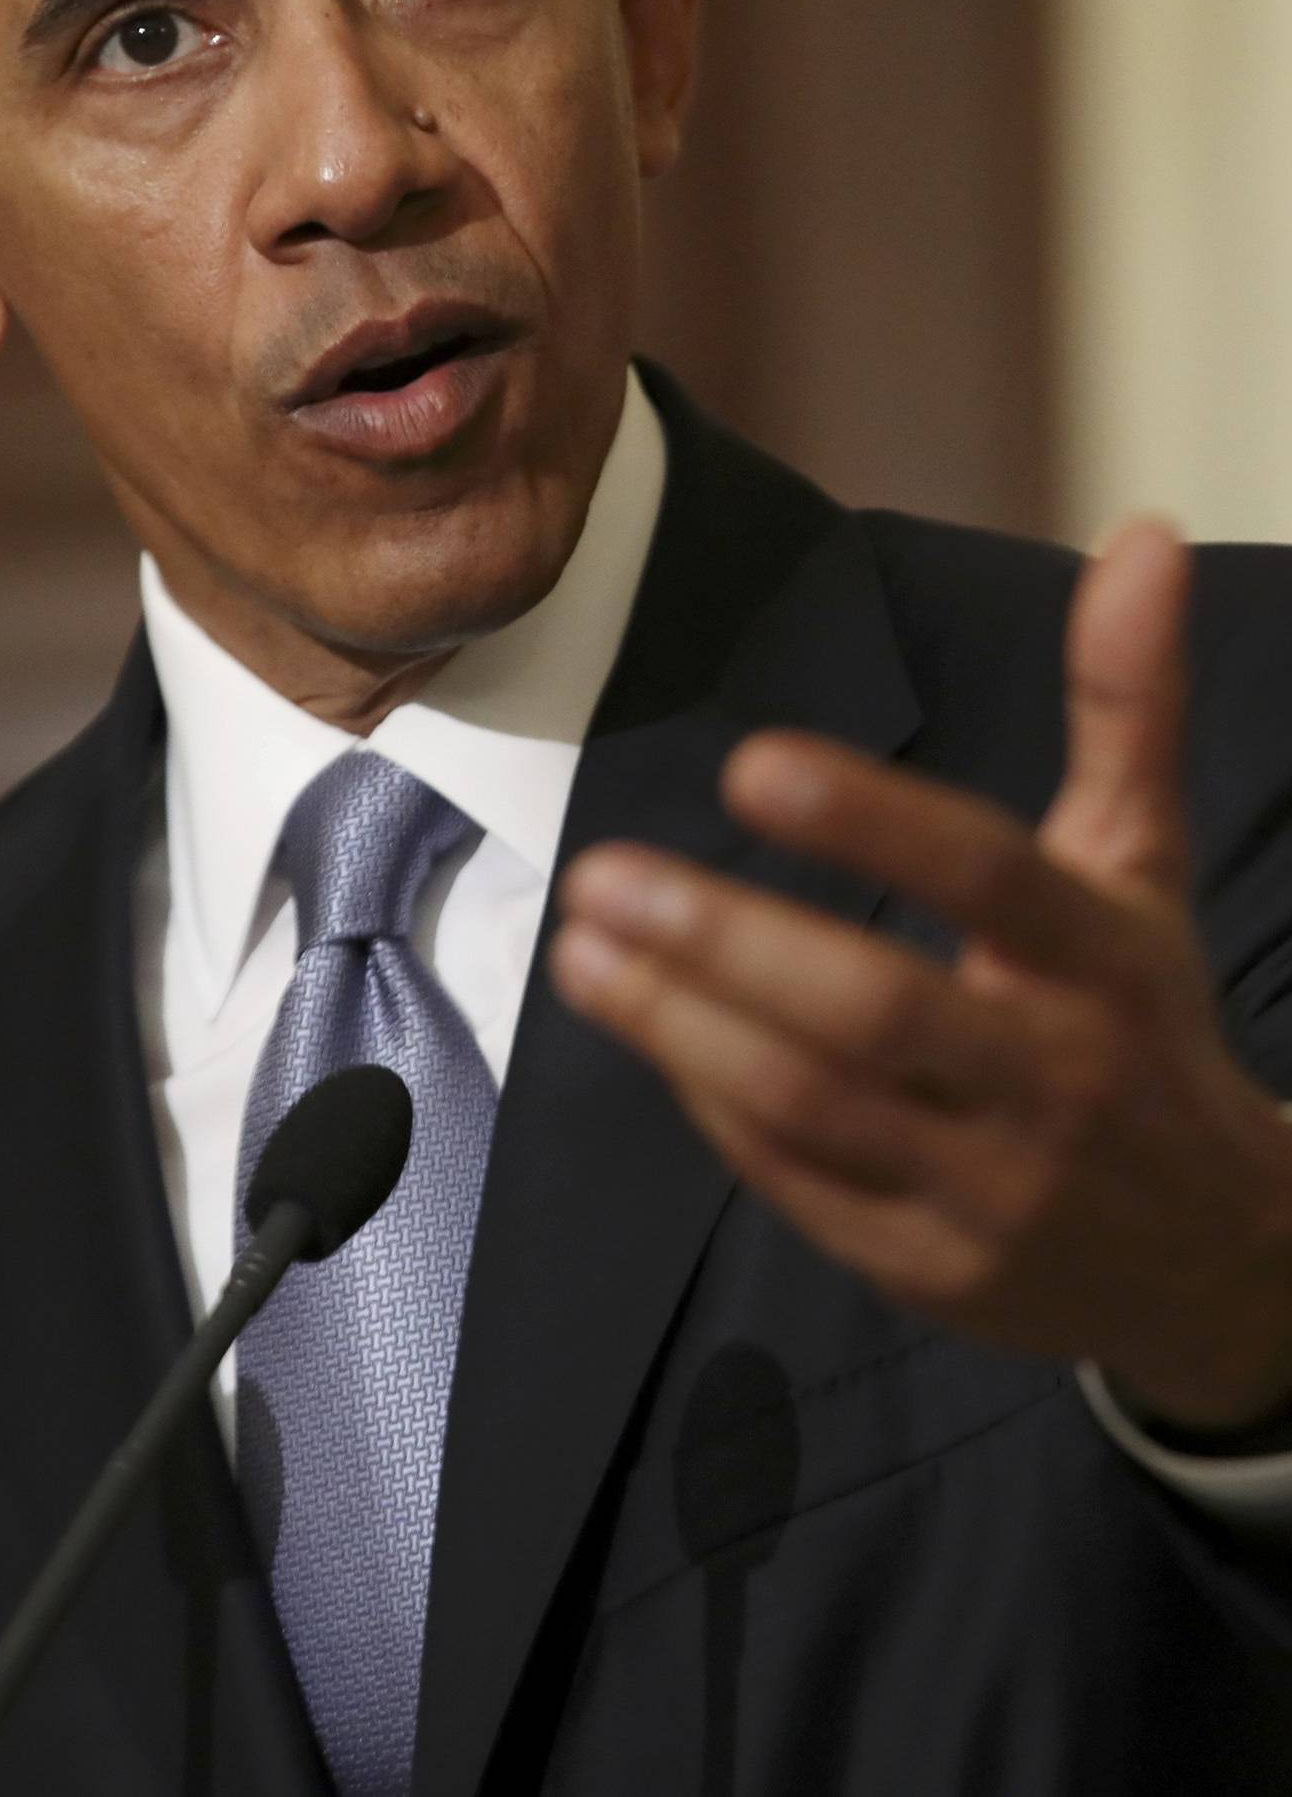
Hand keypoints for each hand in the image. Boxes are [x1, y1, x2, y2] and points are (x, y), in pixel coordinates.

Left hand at [551, 521, 1291, 1429]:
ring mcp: (987, 1187)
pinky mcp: (924, 1266)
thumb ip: (1124, 704)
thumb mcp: (1139, 865)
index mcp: (1105, 962)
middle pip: (871, 1008)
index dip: (873, 820)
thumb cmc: (1142, 1025)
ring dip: (680, 1024)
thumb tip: (1141, 532)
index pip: (991, 876)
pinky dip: (711, 1104)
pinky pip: (795, 1179)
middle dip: (723, 941)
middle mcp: (1053, 1080)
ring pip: (810, 1106)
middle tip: (602, 874)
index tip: (751, 763)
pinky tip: (647, 1028)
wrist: (1219, 1262)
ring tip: (579, 950)